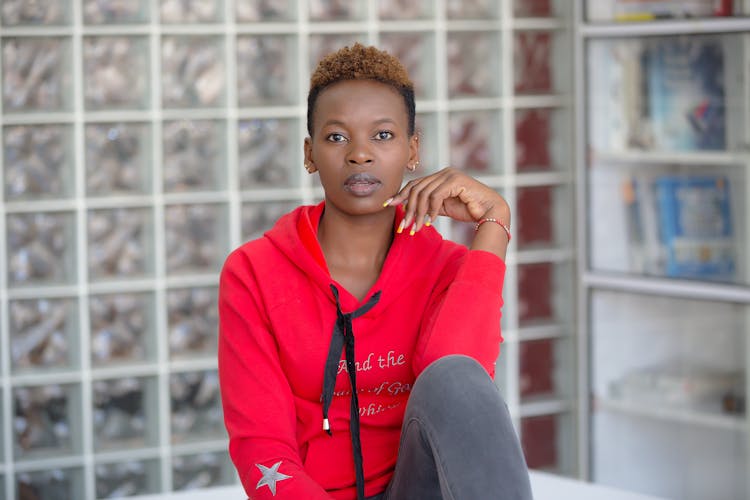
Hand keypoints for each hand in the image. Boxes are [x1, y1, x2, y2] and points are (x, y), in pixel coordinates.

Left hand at [385, 167, 510, 233]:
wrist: (490, 211)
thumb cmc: (469, 210)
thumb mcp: (443, 207)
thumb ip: (429, 205)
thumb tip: (408, 209)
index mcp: (440, 176)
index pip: (415, 184)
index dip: (400, 195)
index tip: (389, 205)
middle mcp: (443, 173)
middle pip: (416, 189)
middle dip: (407, 209)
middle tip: (404, 226)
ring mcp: (450, 175)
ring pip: (424, 194)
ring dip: (418, 213)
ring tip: (416, 228)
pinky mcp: (456, 181)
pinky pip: (436, 196)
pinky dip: (431, 210)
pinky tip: (431, 221)